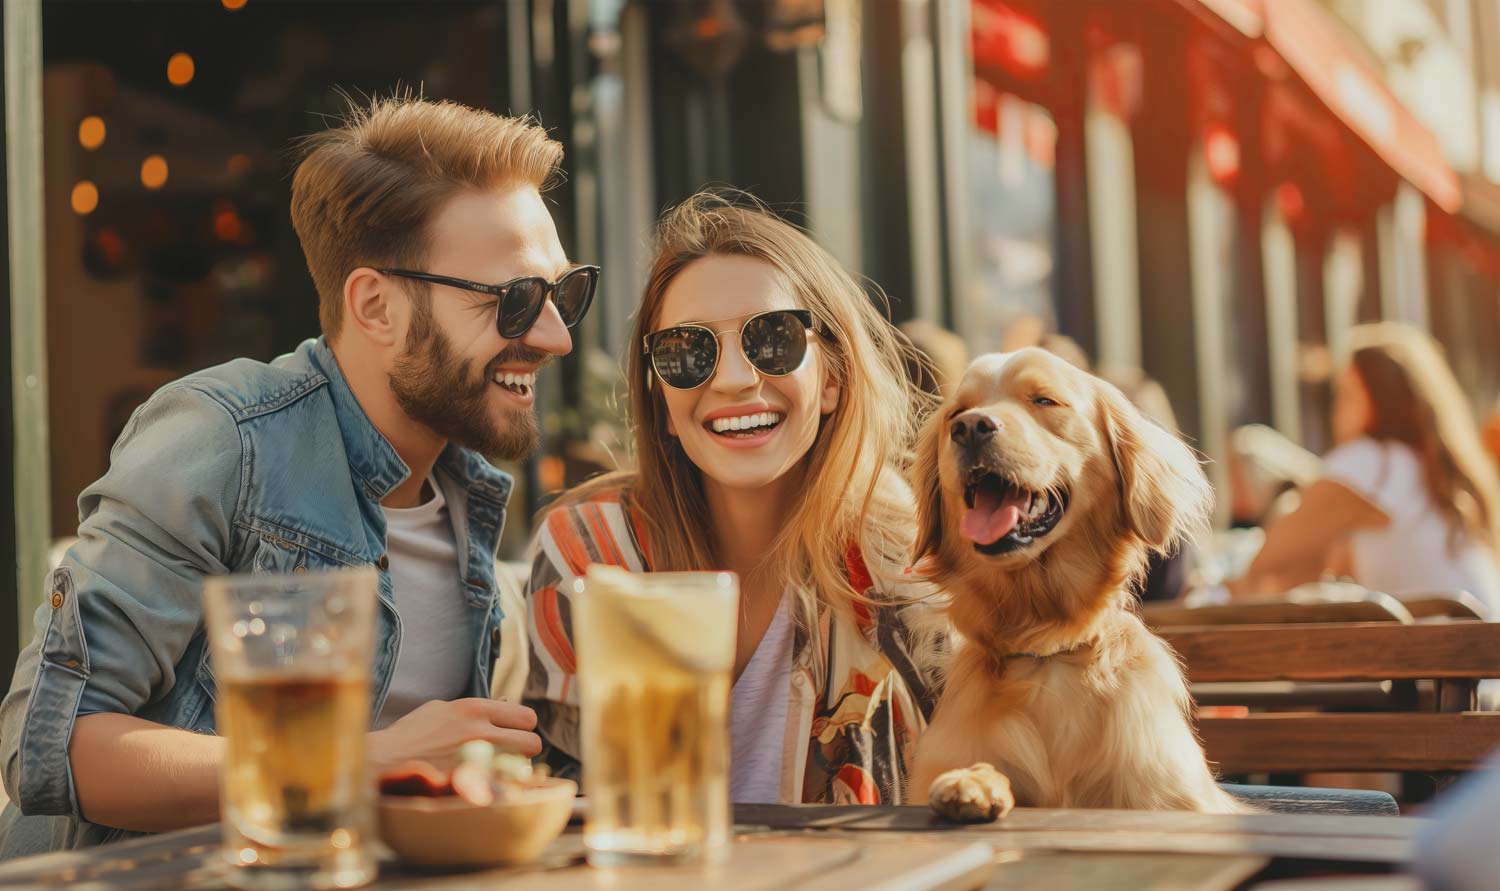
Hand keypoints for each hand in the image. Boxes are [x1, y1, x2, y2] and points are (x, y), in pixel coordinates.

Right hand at [367, 698, 540, 775]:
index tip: (514, 733)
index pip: (527, 717)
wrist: (384, 762)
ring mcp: (476, 760)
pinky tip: (487, 785)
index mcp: (474, 708)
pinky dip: (501, 787)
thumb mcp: (442, 708)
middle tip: (511, 754)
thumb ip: (476, 708)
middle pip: (533, 742)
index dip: (523, 727)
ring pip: (522, 767)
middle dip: (525, 749)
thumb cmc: (412, 734)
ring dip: (515, 770)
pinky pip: (504, 786)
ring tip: (498, 770)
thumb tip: (506, 702)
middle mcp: (480, 731)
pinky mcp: (470, 783)